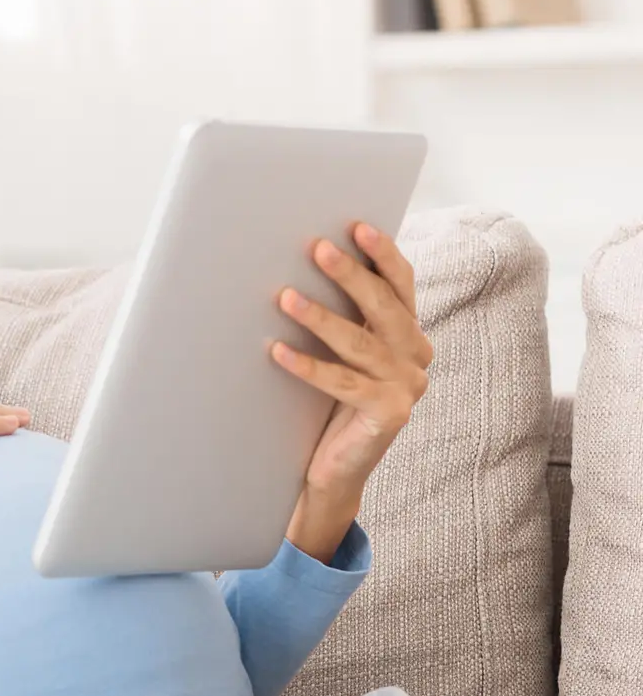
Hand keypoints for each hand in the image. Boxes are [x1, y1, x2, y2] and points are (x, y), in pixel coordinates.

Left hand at [270, 223, 431, 562]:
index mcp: (409, 335)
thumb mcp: (343, 353)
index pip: (401, 286)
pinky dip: (308, 366)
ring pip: (361, 344)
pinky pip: (343, 383)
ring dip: (320, 317)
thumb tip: (307, 261)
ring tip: (284, 297)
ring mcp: (408, 388)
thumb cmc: (332, 402)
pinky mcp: (390, 415)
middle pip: (384, 308)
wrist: (335, 469)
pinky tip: (277, 352)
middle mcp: (418, 358)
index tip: (357, 226)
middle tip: (317, 248)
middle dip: (350, 275)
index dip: (383, 255)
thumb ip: (344, 317)